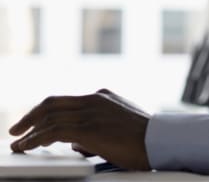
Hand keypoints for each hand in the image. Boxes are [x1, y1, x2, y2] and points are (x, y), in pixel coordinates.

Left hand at [9, 89, 150, 170]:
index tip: (32, 121)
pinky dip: (35, 138)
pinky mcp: (88, 128)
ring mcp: (91, 112)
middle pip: (52, 103)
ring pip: (49, 117)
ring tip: (16, 142)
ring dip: (28, 130)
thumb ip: (95, 128)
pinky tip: (26, 146)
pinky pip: (53, 131)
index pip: (65, 100)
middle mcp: (94, 99)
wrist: (159, 139)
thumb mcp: (117, 126)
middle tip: (16, 128)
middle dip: (30, 116)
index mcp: (101, 96)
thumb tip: (74, 140)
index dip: (45, 111)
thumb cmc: (142, 137)